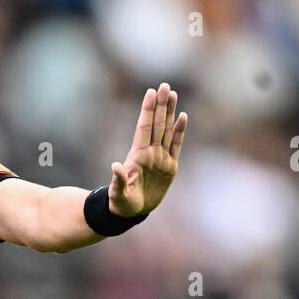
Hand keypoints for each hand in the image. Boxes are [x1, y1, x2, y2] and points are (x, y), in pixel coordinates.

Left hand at [110, 82, 187, 217]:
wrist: (131, 212)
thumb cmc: (121, 203)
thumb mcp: (118, 194)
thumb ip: (118, 180)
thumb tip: (115, 166)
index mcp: (137, 156)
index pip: (144, 128)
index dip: (147, 110)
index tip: (150, 92)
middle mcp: (150, 153)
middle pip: (157, 124)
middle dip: (161, 105)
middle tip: (164, 86)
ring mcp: (160, 158)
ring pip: (167, 130)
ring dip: (170, 112)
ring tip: (172, 94)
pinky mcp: (170, 167)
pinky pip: (176, 146)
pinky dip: (180, 132)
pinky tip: (182, 117)